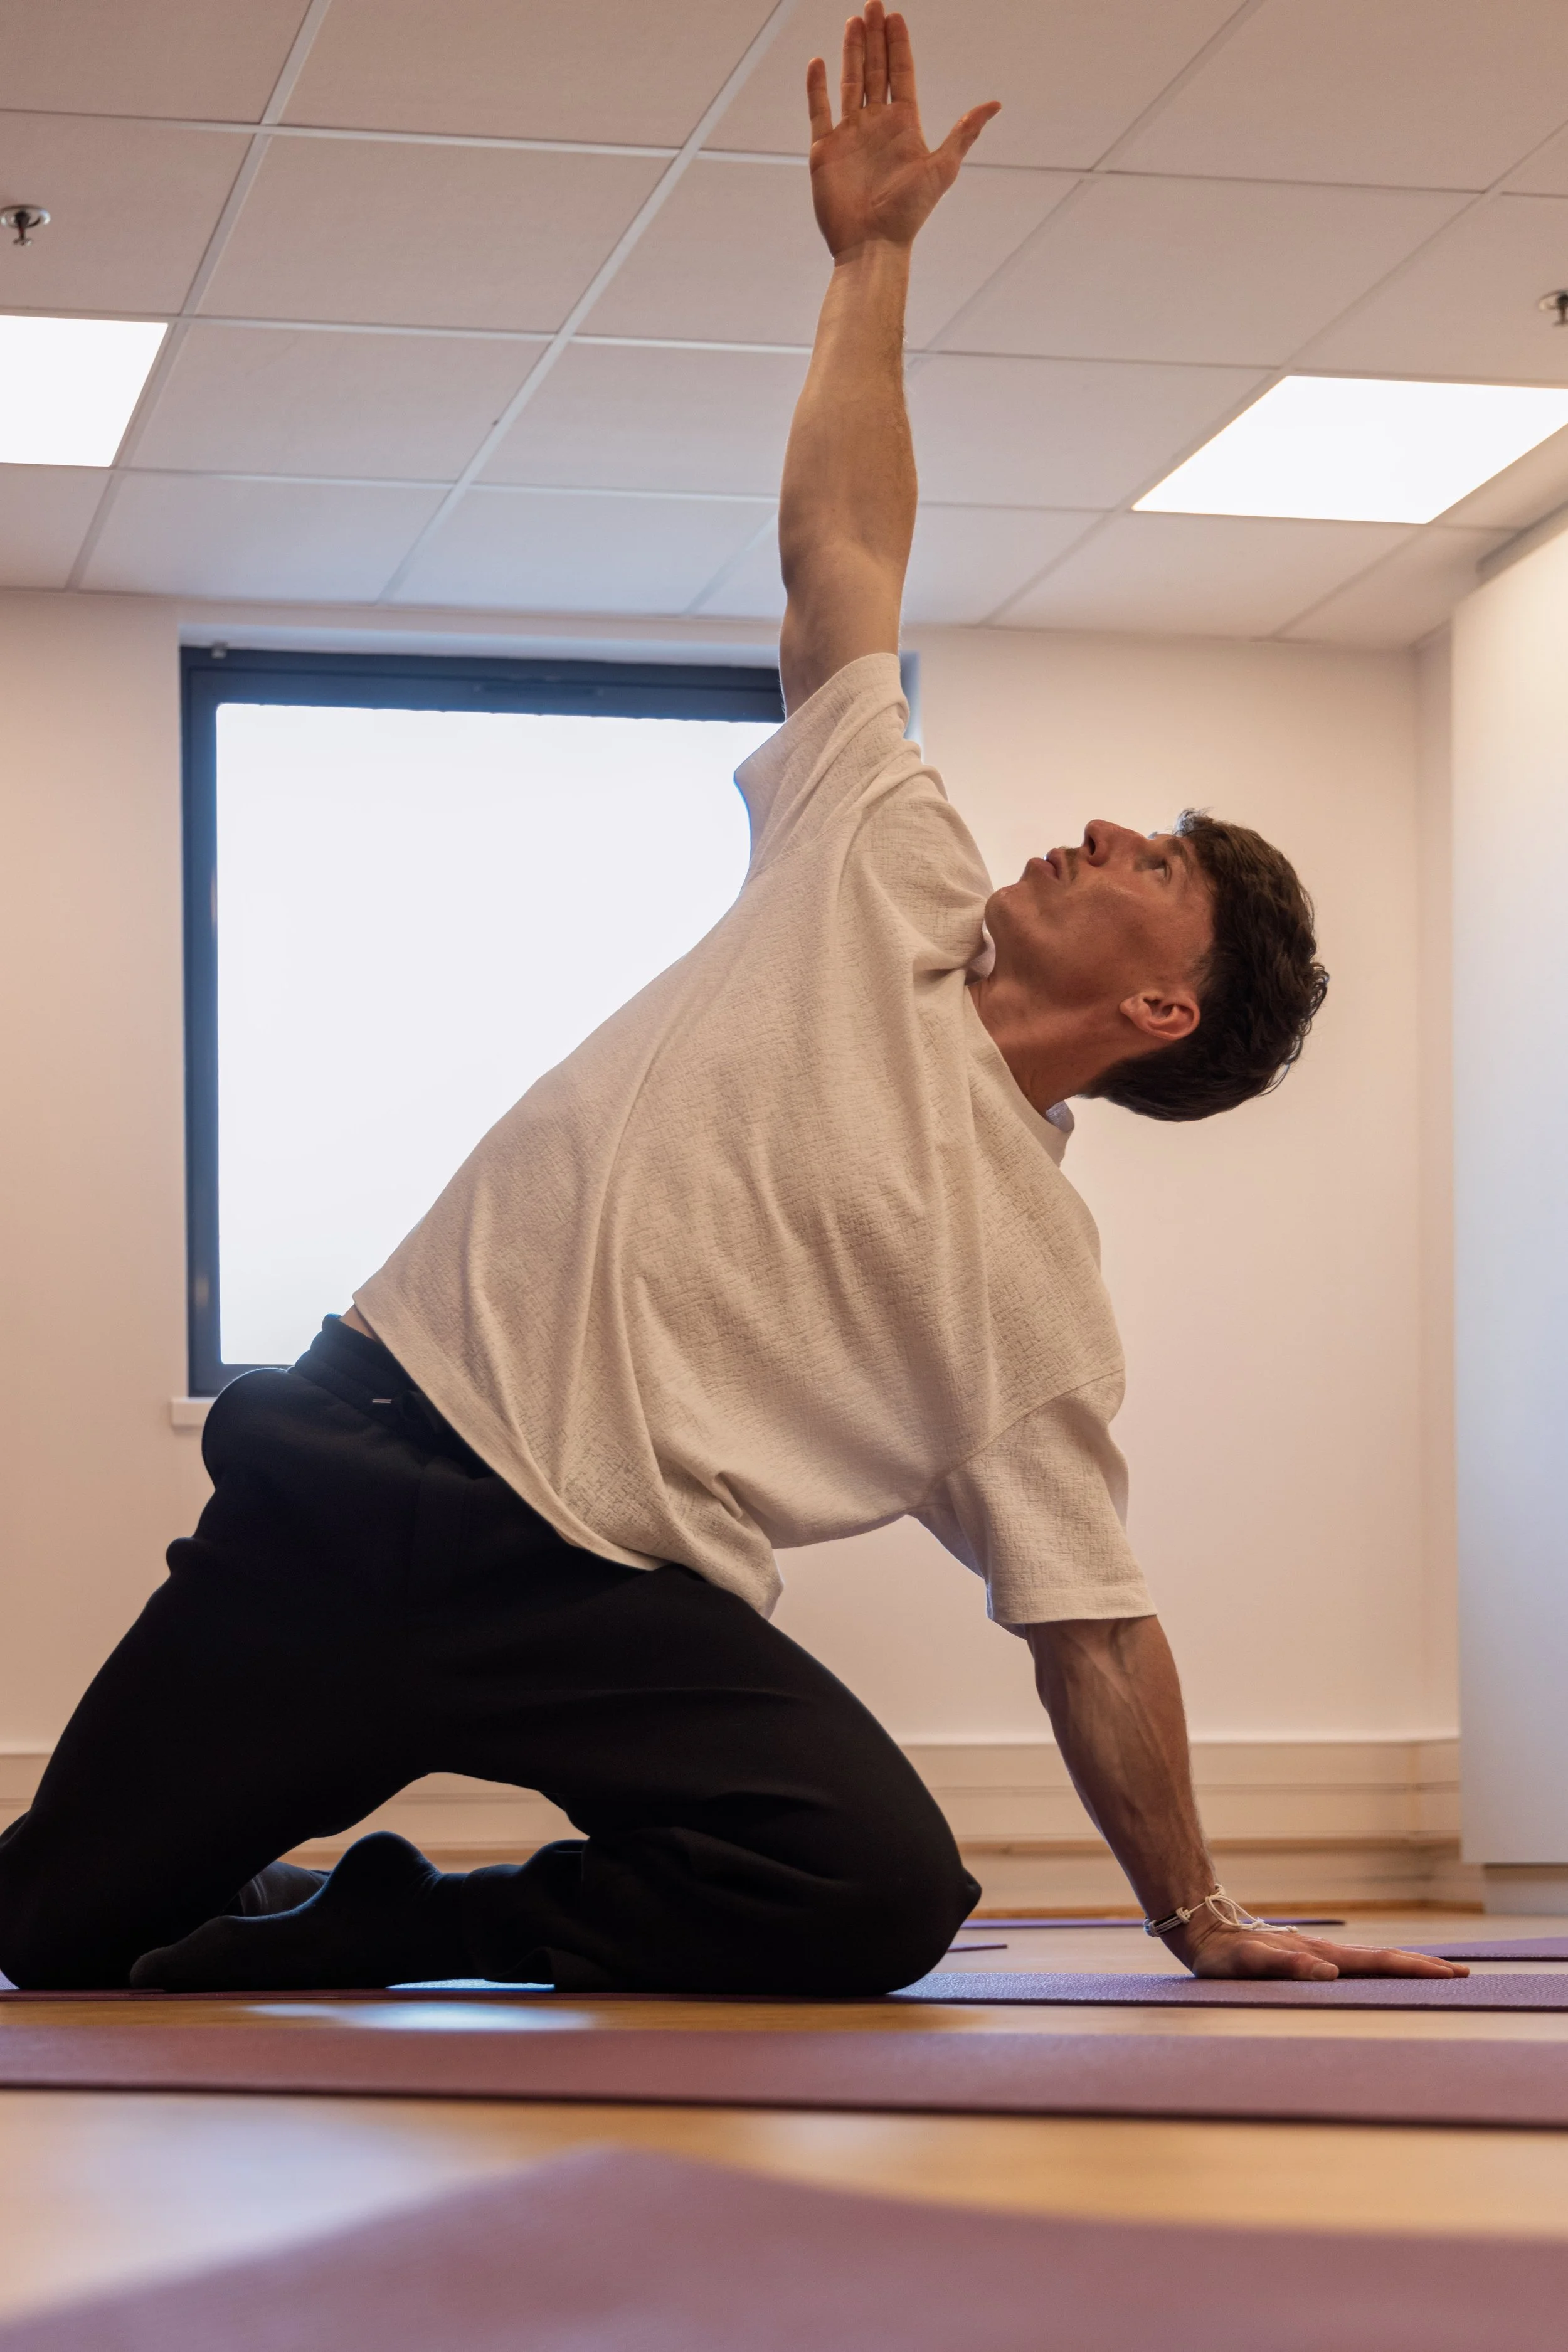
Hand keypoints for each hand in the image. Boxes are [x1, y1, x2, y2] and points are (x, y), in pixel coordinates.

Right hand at [805, 2, 997, 259]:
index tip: (896, 16)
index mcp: (904, 126)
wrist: (872, 245)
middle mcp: (876, 125)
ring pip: (850, 83)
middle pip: (875, 70)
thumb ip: (964, 133)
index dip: (899, 45)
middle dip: (874, 37)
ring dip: (851, 52)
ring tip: (853, 21)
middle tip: (873, 4)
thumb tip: (995, 104)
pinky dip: (817, 87)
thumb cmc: (909, 214)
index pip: (901, 74)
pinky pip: (819, 111)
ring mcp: (850, 136)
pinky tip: (819, 62)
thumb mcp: (943, 169)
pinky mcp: (825, 150)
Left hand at [1170, 1914, 1468, 1982]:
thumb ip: (1285, 1967)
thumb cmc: (1221, 1954)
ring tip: (1434, 1972)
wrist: (1200, 1925)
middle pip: (1381, 1959)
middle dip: (1421, 1967)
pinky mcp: (1304, 1957)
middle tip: (1461, 1974)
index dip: (1413, 1969)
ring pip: (1369, 1959)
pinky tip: (1381, 1973)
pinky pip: (1350, 1964)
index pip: (1376, 1963)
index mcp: (1319, 1957)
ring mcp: (1316, 1953)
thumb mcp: (1248, 1964)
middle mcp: (1324, 1953)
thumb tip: (1328, 1974)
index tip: (1449, 1974)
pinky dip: (1376, 1967)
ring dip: (1403, 1966)